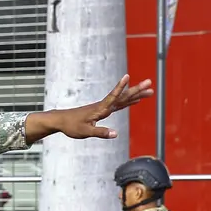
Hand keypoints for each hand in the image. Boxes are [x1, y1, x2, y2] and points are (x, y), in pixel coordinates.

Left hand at [25, 75, 154, 142]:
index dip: (120, 87)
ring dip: (136, 94)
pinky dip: (128, 101)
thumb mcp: (85, 132)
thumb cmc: (72, 126)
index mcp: (100, 109)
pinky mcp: (103, 110)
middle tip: (150, 83)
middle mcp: (103, 106)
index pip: (113, 97)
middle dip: (136, 89)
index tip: (127, 76)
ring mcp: (104, 107)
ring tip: (150, 90)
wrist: (61, 121)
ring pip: (123, 99)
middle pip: (122, 96)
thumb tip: (116, 134)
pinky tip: (136, 100)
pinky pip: (119, 104)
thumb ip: (100, 132)